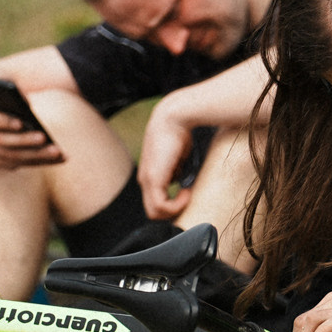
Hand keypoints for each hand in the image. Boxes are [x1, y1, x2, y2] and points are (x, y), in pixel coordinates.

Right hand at [0, 107, 63, 166]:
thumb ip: (3, 83)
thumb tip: (27, 101)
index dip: (4, 122)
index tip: (21, 122)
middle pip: (5, 143)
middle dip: (26, 142)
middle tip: (46, 138)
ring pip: (13, 157)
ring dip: (37, 157)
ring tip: (60, 153)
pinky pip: (17, 163)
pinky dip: (35, 161)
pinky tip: (55, 158)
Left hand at [137, 105, 196, 219]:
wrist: (172, 117)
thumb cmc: (178, 133)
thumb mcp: (177, 157)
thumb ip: (176, 171)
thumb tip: (182, 183)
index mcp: (149, 175)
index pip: (155, 203)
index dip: (172, 204)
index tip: (187, 193)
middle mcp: (144, 180)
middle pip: (153, 212)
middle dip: (173, 211)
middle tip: (188, 198)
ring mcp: (146, 180)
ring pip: (155, 213)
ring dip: (175, 210)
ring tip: (188, 194)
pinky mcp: (153, 179)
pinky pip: (161, 206)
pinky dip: (177, 205)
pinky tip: (187, 192)